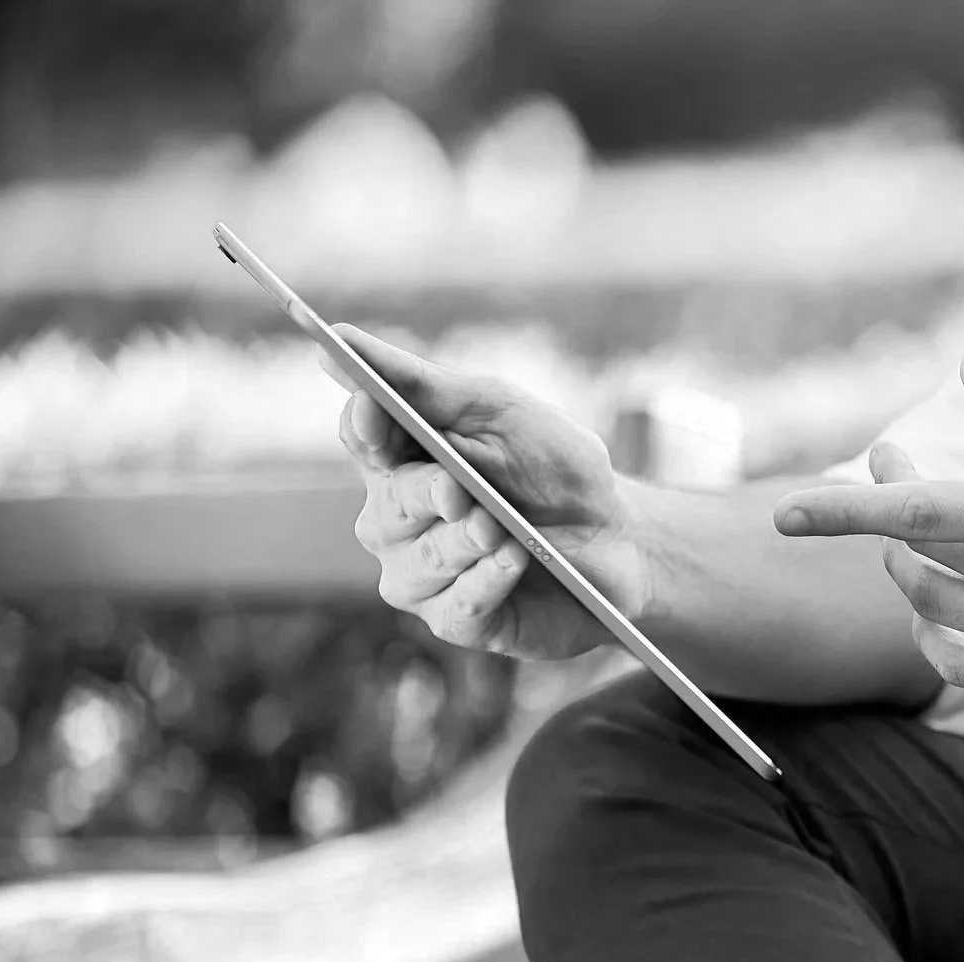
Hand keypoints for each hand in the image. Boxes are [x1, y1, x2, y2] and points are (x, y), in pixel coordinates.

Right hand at [331, 326, 650, 658]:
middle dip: (423, 496)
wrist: (624, 538)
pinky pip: (454, 609)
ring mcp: (425, 576)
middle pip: (384, 509)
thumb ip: (424, 385)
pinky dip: (486, 583)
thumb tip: (340, 338)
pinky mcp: (461, 621)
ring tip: (504, 531)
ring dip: (462, 543)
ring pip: (415, 566)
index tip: (376, 412)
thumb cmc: (557, 470)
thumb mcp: (501, 412)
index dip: (365, 427)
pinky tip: (515, 561)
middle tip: (459, 491)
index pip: (361, 439)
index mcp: (404, 461)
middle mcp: (399, 523)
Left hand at [773, 350, 963, 704]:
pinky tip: (938, 612)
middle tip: (904, 474)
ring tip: (928, 539)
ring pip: (934, 613)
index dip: (842, 511)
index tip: (786, 512)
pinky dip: (934, 639)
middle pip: (917, 560)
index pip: (917, 513)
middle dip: (889, 517)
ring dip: (910, 573)